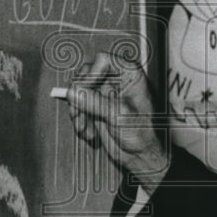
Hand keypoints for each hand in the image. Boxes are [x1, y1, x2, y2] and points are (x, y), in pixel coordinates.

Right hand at [65, 52, 170, 194]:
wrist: (142, 155)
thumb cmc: (143, 133)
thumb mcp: (119, 115)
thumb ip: (95, 102)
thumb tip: (73, 92)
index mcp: (129, 74)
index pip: (103, 60)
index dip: (91, 75)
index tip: (84, 91)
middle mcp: (116, 80)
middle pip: (86, 74)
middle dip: (79, 96)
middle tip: (79, 112)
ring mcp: (105, 94)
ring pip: (78, 91)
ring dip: (78, 111)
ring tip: (84, 128)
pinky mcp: (96, 107)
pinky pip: (78, 106)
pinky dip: (79, 120)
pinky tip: (88, 132)